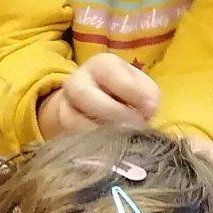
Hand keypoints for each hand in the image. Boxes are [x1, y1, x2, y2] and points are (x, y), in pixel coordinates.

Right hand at [39, 54, 159, 137]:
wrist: (99, 107)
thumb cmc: (127, 95)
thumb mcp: (142, 88)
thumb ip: (149, 95)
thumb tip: (148, 110)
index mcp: (101, 65)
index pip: (110, 72)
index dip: (131, 91)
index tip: (150, 109)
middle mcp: (77, 81)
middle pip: (83, 94)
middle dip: (112, 112)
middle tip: (134, 126)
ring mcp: (64, 105)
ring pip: (71, 119)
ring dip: (100, 131)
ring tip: (122, 138)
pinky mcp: (62, 129)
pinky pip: (71, 138)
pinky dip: (91, 145)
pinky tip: (109, 147)